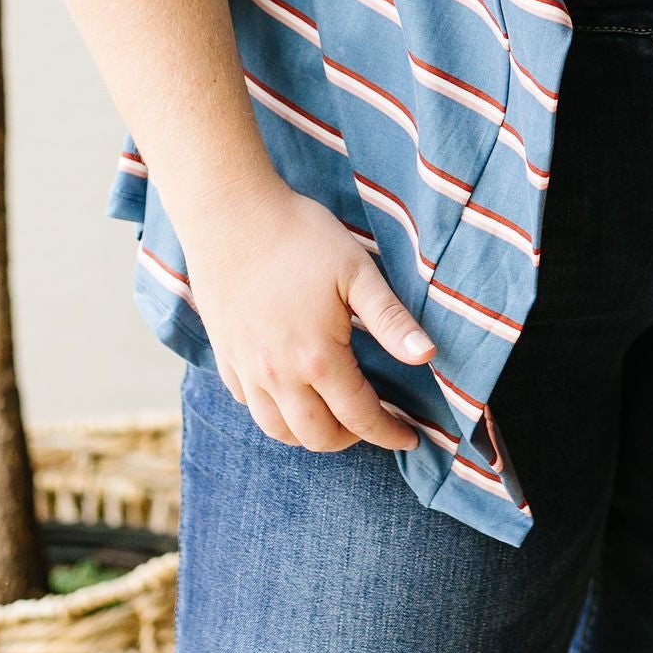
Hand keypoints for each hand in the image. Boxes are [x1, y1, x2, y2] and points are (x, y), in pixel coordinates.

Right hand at [182, 175, 435, 451]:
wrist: (230, 213)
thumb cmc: (300, 236)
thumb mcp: (357, 271)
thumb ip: (391, 319)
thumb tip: (428, 356)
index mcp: (317, 358)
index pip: (360, 418)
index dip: (389, 434)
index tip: (410, 438)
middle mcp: (278, 376)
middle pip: (318, 438)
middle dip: (352, 440)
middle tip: (373, 422)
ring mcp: (246, 370)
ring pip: (279, 431)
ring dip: (311, 434)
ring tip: (334, 416)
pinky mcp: (224, 358)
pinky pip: (250, 406)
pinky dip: (275, 413)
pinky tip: (292, 393)